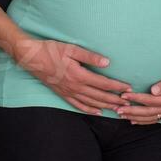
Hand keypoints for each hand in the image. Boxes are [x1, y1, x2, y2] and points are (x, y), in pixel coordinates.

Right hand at [12, 37, 132, 114]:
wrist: (31, 57)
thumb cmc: (51, 50)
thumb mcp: (72, 49)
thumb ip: (90, 57)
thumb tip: (107, 62)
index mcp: (79, 75)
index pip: (103, 83)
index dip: (117, 87)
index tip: (128, 88)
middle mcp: (75, 87)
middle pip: (100, 96)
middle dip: (115, 100)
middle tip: (129, 103)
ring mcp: (68, 92)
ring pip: (91, 103)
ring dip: (106, 106)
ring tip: (118, 109)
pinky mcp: (62, 94)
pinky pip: (78, 105)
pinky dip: (89, 110)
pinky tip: (97, 112)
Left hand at [115, 56, 160, 123]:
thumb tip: (153, 90)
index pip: (150, 100)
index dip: (136, 98)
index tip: (124, 95)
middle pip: (148, 112)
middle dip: (131, 111)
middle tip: (117, 108)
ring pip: (150, 118)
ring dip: (135, 117)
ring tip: (121, 115)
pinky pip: (155, 119)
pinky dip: (144, 121)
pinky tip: (134, 121)